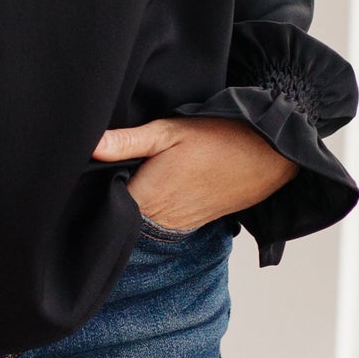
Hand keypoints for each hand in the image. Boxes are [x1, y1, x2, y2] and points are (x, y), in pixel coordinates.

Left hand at [92, 115, 296, 232]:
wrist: (268, 154)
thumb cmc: (218, 137)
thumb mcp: (169, 131)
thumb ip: (127, 141)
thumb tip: (90, 145)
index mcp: (147, 199)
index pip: (104, 207)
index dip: (93, 193)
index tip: (89, 176)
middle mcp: (160, 222)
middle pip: (121, 218)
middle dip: (113, 200)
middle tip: (111, 174)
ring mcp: (178, 227)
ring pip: (142, 224)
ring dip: (136, 206)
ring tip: (137, 180)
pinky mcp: (192, 225)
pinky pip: (163, 224)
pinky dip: (156, 211)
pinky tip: (160, 188)